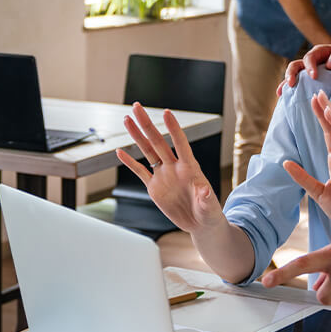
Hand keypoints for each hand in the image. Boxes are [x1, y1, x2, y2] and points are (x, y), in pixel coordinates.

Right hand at [116, 103, 227, 235]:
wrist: (200, 224)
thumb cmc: (209, 214)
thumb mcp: (210, 208)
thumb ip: (206, 198)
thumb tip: (204, 191)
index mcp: (190, 169)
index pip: (181, 144)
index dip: (174, 128)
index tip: (166, 112)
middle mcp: (175, 168)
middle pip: (158, 141)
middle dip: (147, 124)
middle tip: (137, 107)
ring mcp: (163, 176)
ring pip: (147, 151)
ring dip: (137, 136)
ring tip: (128, 120)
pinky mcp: (154, 187)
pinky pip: (140, 172)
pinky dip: (130, 162)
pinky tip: (120, 151)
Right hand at [278, 42, 330, 94]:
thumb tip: (328, 64)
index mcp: (322, 52)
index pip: (311, 57)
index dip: (310, 66)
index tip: (313, 76)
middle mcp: (314, 61)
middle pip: (297, 65)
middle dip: (292, 74)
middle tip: (291, 84)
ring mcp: (311, 71)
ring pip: (295, 74)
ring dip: (287, 82)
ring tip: (281, 92)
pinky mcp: (312, 82)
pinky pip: (300, 84)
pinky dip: (290, 90)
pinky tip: (284, 98)